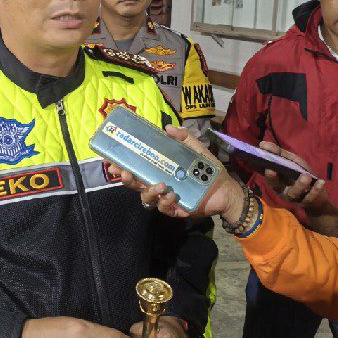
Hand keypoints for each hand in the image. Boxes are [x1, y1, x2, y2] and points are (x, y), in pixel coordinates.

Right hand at [108, 125, 244, 222]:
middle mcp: (158, 184)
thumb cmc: (208, 170)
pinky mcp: (176, 209)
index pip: (136, 169)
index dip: (122, 167)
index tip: (112, 163)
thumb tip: (167, 127)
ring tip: (160, 185)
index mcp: (159, 170)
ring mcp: (165, 198)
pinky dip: (166, 202)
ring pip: (146, 198)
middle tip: (125, 173)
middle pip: (135, 185)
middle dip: (127, 180)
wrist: (226, 189)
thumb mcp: (196, 149)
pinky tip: (173, 195)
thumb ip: (183, 138)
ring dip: (149, 191)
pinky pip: (164, 208)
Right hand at [257, 141, 333, 213]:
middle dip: (273, 179)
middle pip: (275, 186)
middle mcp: (281, 190)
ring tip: (306, 176)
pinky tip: (321, 182)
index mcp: (275, 181)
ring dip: (299, 184)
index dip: (265, 171)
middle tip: (272, 170)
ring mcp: (294, 198)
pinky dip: (316, 189)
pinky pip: (310, 197)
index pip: (267, 175)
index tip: (266, 165)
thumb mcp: (291, 162)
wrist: (317, 196)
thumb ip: (279, 154)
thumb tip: (263, 143)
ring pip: (293, 193)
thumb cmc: (300, 175)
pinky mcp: (307, 202)